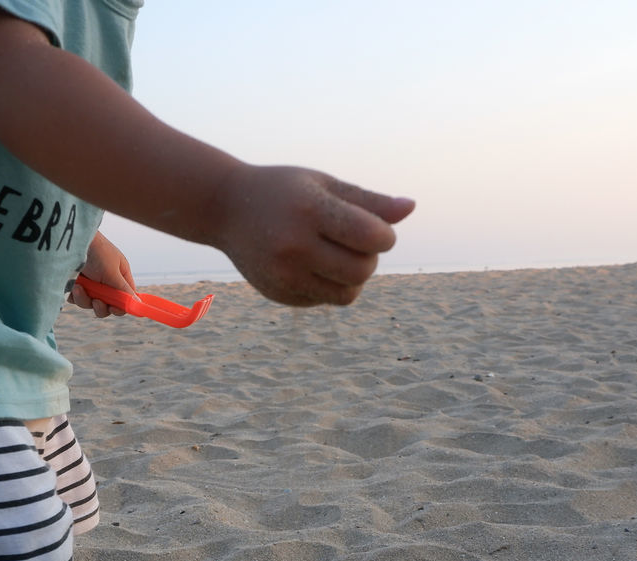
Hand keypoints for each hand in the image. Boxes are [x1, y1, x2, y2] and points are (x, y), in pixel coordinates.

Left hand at [70, 231, 136, 317]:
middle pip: (107, 306)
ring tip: (79, 287)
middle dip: (100, 306)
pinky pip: (76, 299)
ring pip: (89, 304)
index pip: (125, 299)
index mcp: (119, 277)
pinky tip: (72, 284)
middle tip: (95, 300)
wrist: (71, 240)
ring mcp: (90, 284)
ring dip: (84, 299)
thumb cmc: (96, 251)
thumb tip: (137, 302)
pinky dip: (73, 295)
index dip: (120, 307)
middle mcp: (106, 282)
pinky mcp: (75, 285)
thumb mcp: (112, 271)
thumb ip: (123, 289)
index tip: (113, 308)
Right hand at [212, 165, 414, 306]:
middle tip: (355, 243)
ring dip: (354, 277)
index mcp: (311, 211)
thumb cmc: (285, 191)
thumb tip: (410, 208)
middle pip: (363, 270)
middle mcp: (295, 246)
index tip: (374, 228)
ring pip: (347, 294)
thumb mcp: (325, 185)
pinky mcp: (278, 294)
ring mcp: (284, 275)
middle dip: (369, 258)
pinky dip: (329, 285)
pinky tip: (312, 264)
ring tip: (339, 255)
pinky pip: (325, 299)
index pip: (371, 237)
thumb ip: (368, 201)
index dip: (384, 236)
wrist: (225, 208)